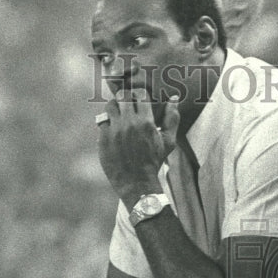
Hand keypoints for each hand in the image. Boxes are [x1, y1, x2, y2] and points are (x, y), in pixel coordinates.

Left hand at [97, 89, 179, 207]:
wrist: (137, 183)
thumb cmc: (154, 162)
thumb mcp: (168, 142)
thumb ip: (172, 119)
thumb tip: (174, 98)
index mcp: (146, 122)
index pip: (140, 94)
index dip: (139, 94)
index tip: (139, 100)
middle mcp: (129, 123)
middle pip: (123, 95)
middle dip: (126, 98)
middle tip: (127, 104)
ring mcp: (115, 130)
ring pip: (110, 105)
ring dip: (115, 107)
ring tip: (119, 114)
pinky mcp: (104, 138)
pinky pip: (102, 120)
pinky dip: (107, 122)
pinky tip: (113, 128)